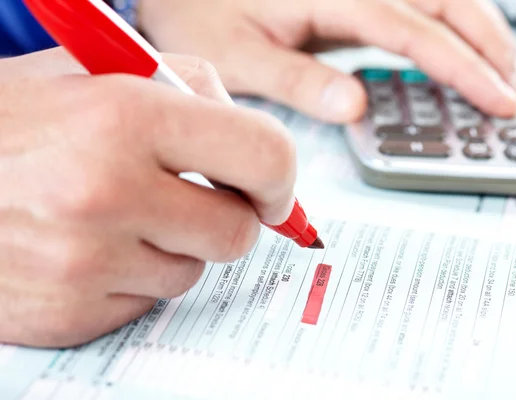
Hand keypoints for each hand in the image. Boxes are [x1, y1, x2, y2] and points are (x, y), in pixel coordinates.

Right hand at [0, 48, 295, 347]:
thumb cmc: (10, 120)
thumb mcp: (95, 73)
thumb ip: (188, 90)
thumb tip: (255, 152)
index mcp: (124, 115)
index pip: (262, 155)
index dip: (280, 177)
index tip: (271, 188)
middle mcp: (105, 192)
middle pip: (236, 233)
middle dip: (226, 217)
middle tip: (195, 200)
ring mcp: (84, 262)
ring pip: (191, 273)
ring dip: (172, 248)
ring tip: (118, 217)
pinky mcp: (68, 312)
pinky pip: (145, 303)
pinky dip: (132, 278)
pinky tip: (88, 248)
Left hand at [139, 0, 515, 122]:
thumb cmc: (199, 13)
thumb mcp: (239, 55)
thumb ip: (298, 80)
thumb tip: (355, 105)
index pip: (414, 30)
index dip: (462, 67)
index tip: (496, 99)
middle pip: (442, 1)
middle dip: (487, 46)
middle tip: (513, 93)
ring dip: (477, 31)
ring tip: (502, 72)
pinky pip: (414, 5)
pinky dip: (446, 27)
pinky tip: (459, 49)